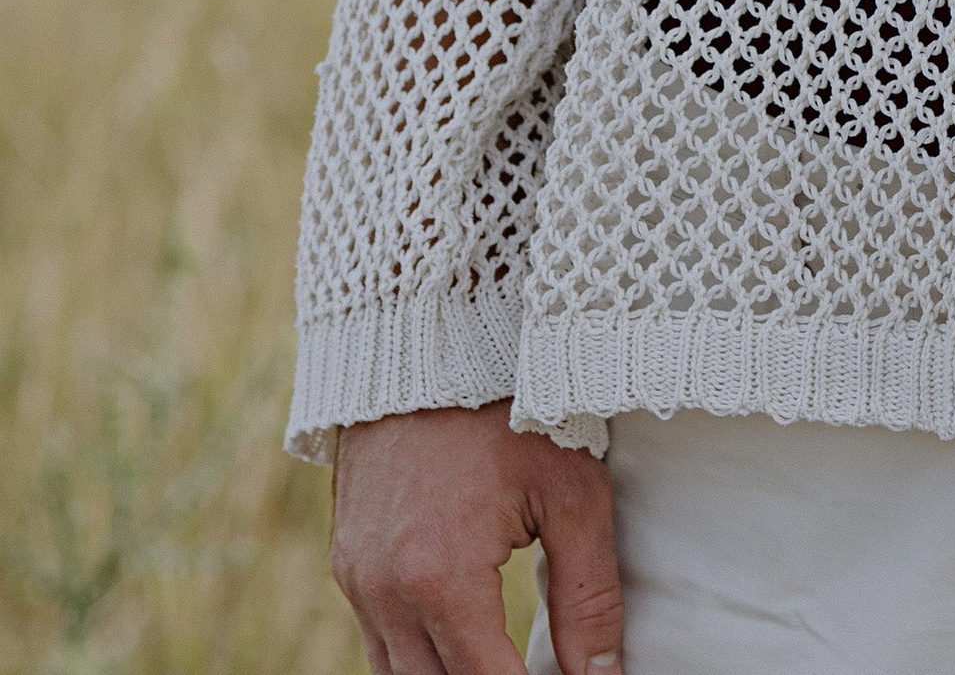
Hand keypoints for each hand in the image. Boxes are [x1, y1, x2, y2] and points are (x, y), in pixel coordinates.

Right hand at [331, 401, 620, 674]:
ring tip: (501, 659)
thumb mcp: (569, 491)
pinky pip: (377, 640)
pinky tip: (462, 642)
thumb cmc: (508, 404)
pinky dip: (418, 654)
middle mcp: (385, 591)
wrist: (428, 335)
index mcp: (442, 579)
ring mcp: (356, 578)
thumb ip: (587, 595)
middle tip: (535, 669)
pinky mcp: (346, 561)